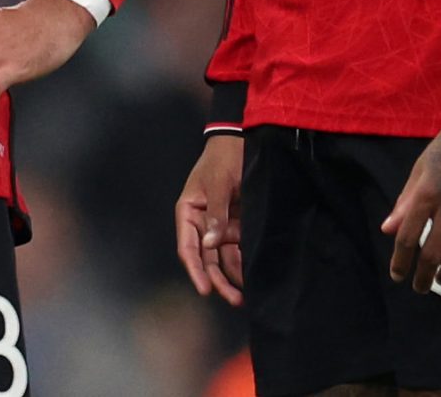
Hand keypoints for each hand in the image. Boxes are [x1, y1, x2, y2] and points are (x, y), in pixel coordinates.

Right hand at [176, 135, 244, 304]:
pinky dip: (242, 261)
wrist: (242, 141)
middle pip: (206, 258)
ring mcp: (219, 224)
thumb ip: (217, 214)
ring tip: (245, 294)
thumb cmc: (224, 159)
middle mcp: (201, 223)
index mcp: (189, 212)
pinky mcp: (236, 224)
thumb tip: (211, 244)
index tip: (205, 289)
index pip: (188, 247)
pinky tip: (252, 275)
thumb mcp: (218, 184)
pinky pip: (237, 248)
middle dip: (217, 279)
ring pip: (222, 257)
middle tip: (235, 299)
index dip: (195, 269)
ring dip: (232, 274)